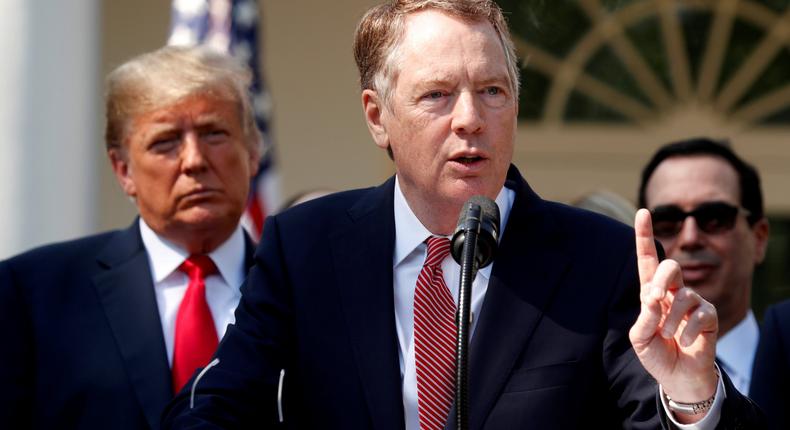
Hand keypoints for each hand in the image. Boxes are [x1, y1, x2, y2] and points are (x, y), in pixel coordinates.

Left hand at [629, 209, 718, 421]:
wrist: (677, 376)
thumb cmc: (656, 353)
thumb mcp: (640, 338)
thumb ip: (645, 317)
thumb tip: (655, 296)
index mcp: (651, 292)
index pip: (647, 260)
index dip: (645, 236)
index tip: (643, 212)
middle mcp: (672, 292)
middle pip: (670, 268)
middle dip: (663, 279)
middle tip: (655, 298)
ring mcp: (692, 302)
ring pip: (684, 294)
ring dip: (670, 319)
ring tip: (667, 336)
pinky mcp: (708, 315)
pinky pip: (700, 313)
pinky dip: (687, 330)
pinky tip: (684, 341)